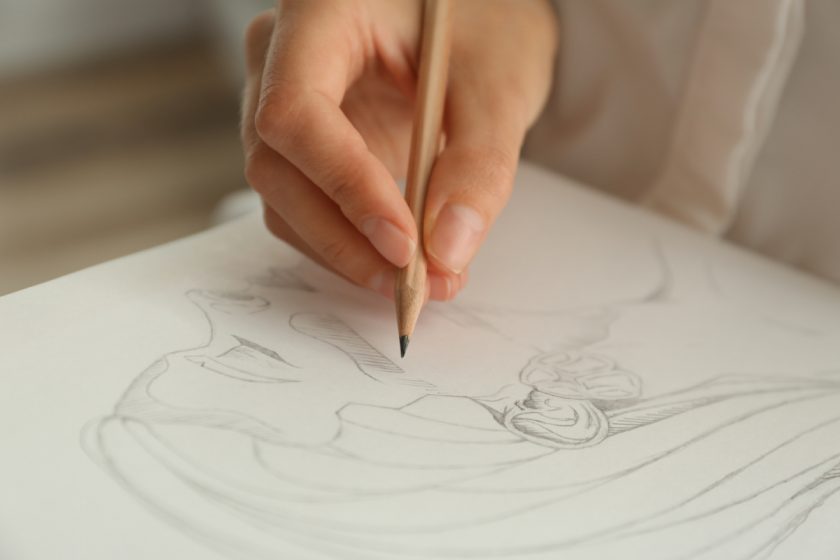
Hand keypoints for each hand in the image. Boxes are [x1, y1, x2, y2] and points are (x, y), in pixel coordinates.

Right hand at [241, 0, 556, 299]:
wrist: (477, 14)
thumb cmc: (487, 20)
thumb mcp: (500, 81)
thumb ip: (478, 164)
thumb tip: (446, 252)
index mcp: (319, 13)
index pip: (296, 111)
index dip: (346, 185)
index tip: (404, 244)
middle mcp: (280, 58)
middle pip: (277, 166)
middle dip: (345, 237)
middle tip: (418, 284)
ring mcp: (285, 102)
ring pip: (283, 196)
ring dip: (345, 251)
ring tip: (423, 280)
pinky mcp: (306, 144)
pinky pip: (305, 204)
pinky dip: (347, 242)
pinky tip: (398, 261)